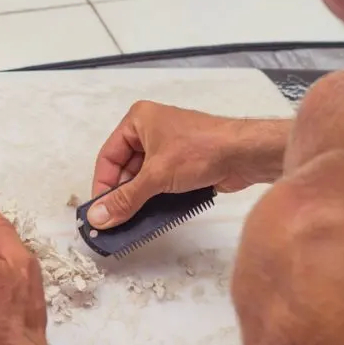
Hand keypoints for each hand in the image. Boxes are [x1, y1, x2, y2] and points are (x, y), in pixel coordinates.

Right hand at [88, 101, 261, 228]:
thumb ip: (125, 199)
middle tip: (115, 222)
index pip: (108, 157)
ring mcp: (168, 147)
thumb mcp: (156, 176)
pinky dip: (154, 199)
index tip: (100, 211)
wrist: (246, 154)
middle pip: (125, 169)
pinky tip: (151, 218)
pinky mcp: (183, 163)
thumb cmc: (200, 151)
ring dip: (137, 200)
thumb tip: (97, 218)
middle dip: (121, 195)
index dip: (103, 185)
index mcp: (138, 120)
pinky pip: (160, 183)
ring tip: (131, 224)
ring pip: (143, 178)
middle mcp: (150, 130)